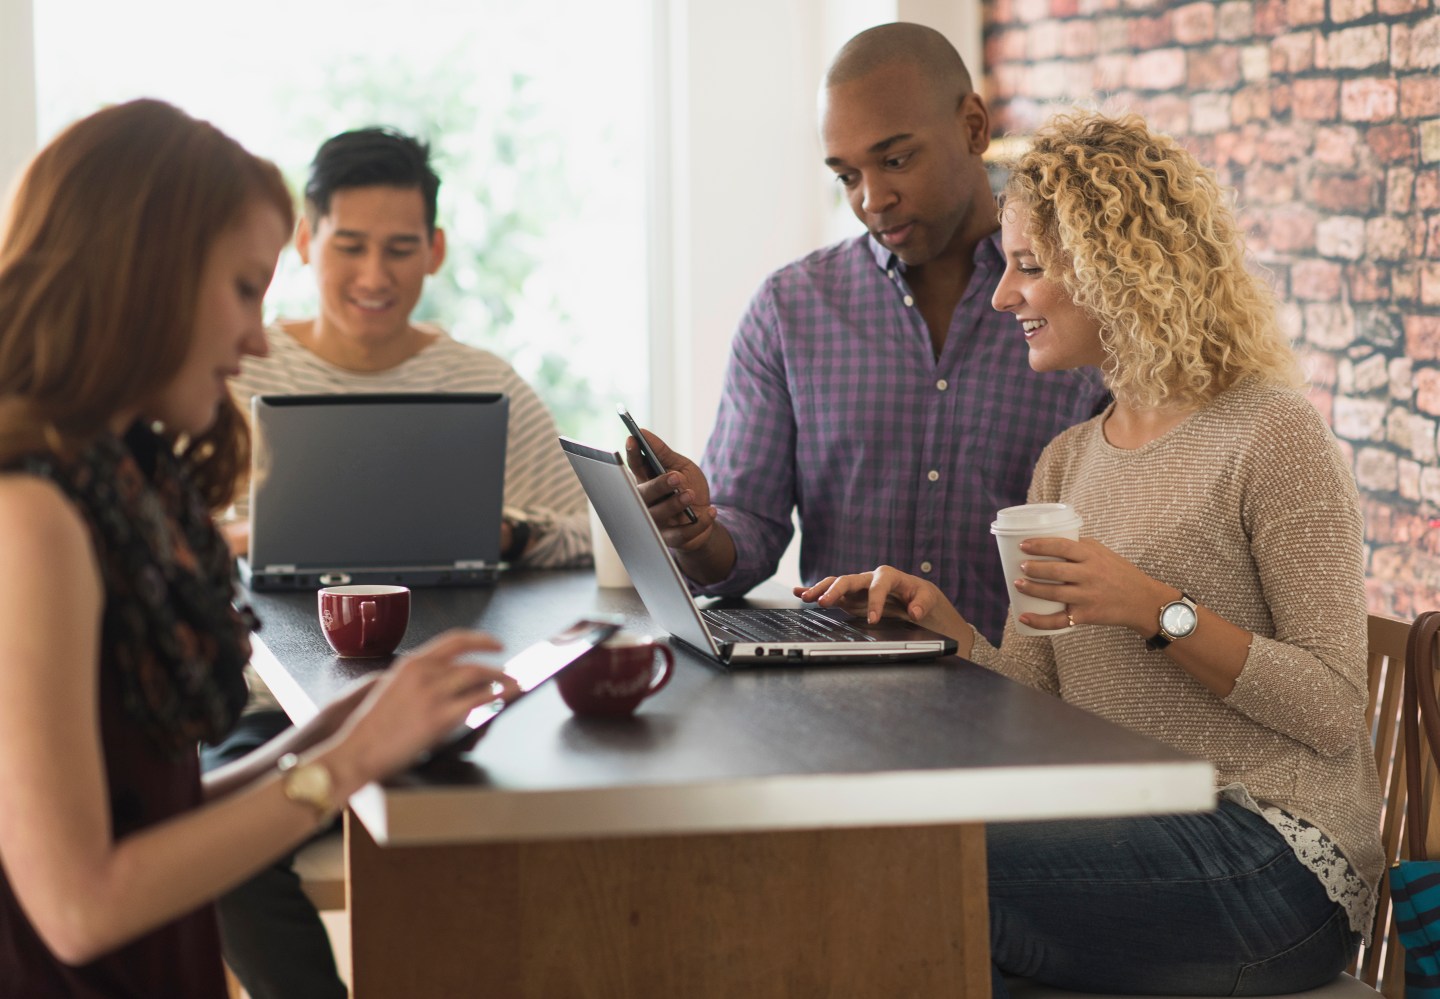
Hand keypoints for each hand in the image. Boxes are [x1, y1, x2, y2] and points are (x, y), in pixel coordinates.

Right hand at [325, 630, 520, 789]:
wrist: (358, 750)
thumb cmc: (372, 726)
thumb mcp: (392, 688)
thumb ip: (418, 678)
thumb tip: (449, 678)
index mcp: (411, 663)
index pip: (454, 640)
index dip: (480, 639)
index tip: (495, 644)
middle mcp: (423, 673)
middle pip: (471, 660)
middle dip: (496, 665)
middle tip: (511, 672)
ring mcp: (432, 694)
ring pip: (478, 676)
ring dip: (501, 679)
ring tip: (512, 685)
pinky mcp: (439, 717)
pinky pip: (476, 701)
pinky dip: (494, 697)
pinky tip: (502, 699)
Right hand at [625, 430, 717, 552]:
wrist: (704, 517)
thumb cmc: (688, 488)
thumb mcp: (682, 467)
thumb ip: (663, 453)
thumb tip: (644, 432)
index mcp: (646, 481)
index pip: (635, 467)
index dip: (632, 454)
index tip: (632, 439)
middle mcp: (646, 503)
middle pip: (644, 494)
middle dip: (659, 485)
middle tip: (675, 477)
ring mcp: (656, 523)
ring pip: (658, 515)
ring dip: (675, 504)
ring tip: (690, 494)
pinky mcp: (670, 540)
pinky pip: (681, 534)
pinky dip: (698, 523)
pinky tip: (711, 511)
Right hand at [794, 565, 966, 642]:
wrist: (913, 594)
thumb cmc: (919, 595)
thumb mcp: (927, 598)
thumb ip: (922, 603)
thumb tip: (914, 611)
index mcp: (888, 575)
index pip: (878, 586)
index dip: (875, 602)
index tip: (873, 620)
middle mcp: (868, 578)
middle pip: (849, 579)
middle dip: (835, 590)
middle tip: (823, 602)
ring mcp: (857, 587)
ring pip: (835, 583)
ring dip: (819, 589)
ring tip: (805, 596)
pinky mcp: (849, 596)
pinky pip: (830, 591)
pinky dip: (814, 590)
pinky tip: (799, 592)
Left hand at [1012, 537, 1173, 633]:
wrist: (1142, 600)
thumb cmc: (1119, 573)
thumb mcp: (1103, 553)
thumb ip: (1080, 546)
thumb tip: (1051, 540)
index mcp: (1092, 556)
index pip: (1062, 546)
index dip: (1040, 545)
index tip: (1023, 545)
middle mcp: (1090, 575)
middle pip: (1055, 571)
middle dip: (1033, 569)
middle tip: (1020, 566)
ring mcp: (1087, 597)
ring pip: (1054, 594)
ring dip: (1032, 589)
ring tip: (1018, 584)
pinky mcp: (1086, 615)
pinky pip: (1059, 620)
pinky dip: (1040, 621)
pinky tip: (1024, 616)